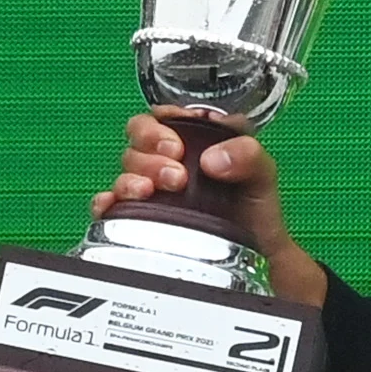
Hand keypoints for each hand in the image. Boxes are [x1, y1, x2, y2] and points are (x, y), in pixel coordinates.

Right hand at [91, 108, 328, 306]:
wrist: (256, 252)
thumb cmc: (256, 208)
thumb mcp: (262, 173)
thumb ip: (248, 154)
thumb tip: (212, 160)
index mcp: (194, 141)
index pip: (161, 119)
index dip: (160, 126)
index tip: (175, 145)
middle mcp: (168, 161)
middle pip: (137, 143)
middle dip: (150, 155)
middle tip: (176, 175)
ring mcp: (153, 189)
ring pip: (125, 172)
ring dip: (133, 179)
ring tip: (154, 190)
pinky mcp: (139, 216)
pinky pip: (111, 205)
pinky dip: (108, 203)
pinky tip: (114, 205)